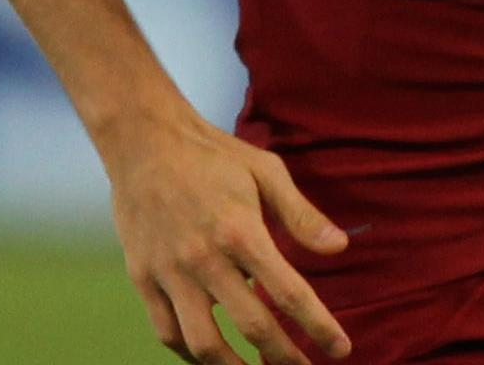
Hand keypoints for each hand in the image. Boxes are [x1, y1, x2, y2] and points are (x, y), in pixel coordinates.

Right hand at [98, 105, 352, 363]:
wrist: (144, 140)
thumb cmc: (212, 155)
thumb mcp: (265, 171)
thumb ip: (301, 214)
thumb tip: (340, 248)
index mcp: (240, 230)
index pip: (289, 293)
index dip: (318, 327)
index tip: (340, 349)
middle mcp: (204, 258)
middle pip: (252, 328)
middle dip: (285, 358)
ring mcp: (169, 272)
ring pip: (204, 344)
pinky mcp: (143, 278)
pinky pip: (167, 332)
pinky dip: (191, 353)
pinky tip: (213, 355)